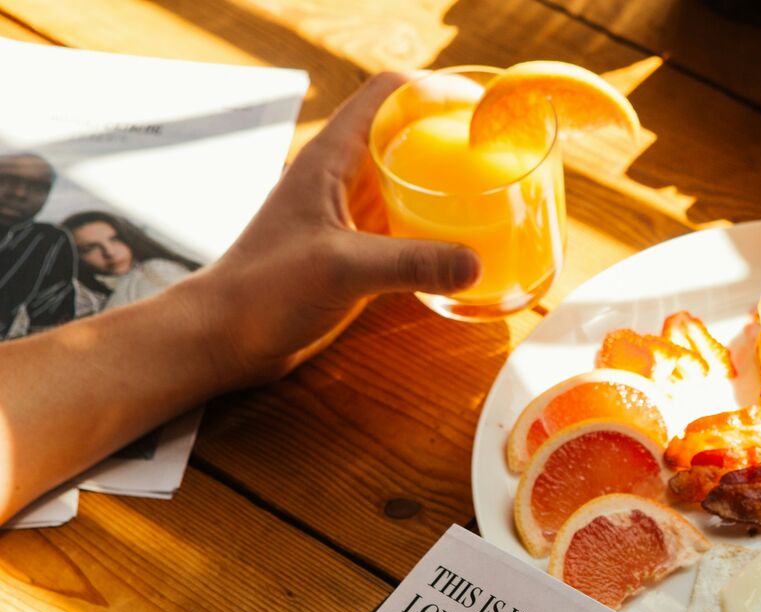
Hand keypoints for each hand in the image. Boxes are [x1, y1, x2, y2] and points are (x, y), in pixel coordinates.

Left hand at [190, 72, 480, 388]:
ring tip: (493, 197)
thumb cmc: (263, 290)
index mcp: (331, 158)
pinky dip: (437, 231)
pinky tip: (464, 249)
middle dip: (451, 141)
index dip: (433, 92)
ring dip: (446, 188)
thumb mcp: (342, 267)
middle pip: (406, 136)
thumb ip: (410, 263)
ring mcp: (350, 216)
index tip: (478, 112)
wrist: (227, 337)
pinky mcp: (356, 252)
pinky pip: (407, 228)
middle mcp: (343, 179)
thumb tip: (474, 263)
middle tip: (499, 157)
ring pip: (409, 183)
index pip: (387, 95)